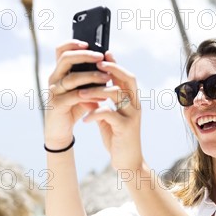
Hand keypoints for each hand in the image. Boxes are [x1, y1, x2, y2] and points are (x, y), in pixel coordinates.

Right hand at [44, 40, 110, 146]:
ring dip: (91, 76)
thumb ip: (91, 76)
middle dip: (85, 56)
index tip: (88, 43)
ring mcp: (54, 92)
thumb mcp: (83, 89)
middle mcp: (54, 79)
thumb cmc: (74, 107)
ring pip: (72, 78)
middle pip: (66, 59)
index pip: (61, 51)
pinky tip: (101, 96)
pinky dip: (89, 95)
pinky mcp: (56, 105)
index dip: (72, 43)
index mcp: (59, 72)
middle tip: (101, 57)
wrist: (61, 130)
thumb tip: (109, 61)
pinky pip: (74, 96)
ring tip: (107, 77)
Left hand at [79, 52, 143, 170]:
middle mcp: (135, 106)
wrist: (128, 162)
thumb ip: (101, 104)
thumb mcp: (108, 118)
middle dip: (113, 68)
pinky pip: (108, 114)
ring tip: (80, 93)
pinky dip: (94, 114)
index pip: (127, 77)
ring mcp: (132, 116)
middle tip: (97, 63)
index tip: (104, 53)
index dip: (116, 64)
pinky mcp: (125, 128)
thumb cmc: (117, 138)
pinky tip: (84, 120)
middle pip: (128, 79)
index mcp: (132, 102)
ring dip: (97, 91)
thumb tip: (85, 90)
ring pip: (116, 94)